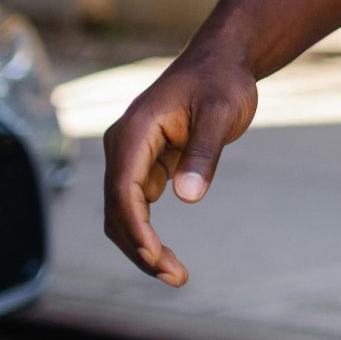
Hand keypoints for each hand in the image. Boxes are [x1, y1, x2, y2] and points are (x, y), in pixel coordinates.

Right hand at [101, 43, 258, 287]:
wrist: (222, 61)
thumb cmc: (222, 81)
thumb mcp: (221, 112)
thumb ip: (205, 152)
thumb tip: (188, 197)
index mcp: (134, 132)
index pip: (123, 190)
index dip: (136, 228)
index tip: (155, 256)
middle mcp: (123, 146)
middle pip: (118, 209)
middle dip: (140, 247)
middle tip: (175, 277)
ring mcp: (130, 156)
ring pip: (124, 212)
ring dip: (142, 246)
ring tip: (175, 275)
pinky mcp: (144, 164)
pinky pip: (137, 205)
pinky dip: (147, 232)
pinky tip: (167, 255)